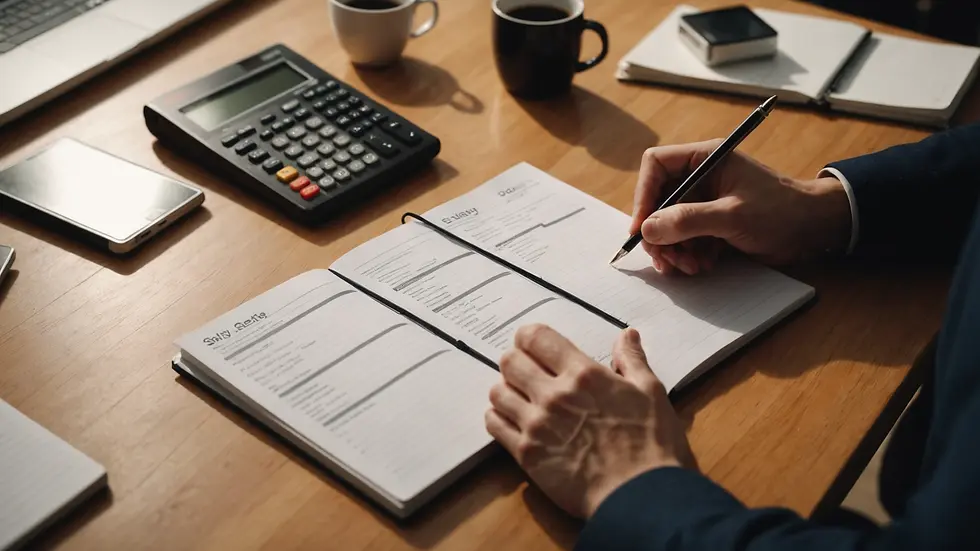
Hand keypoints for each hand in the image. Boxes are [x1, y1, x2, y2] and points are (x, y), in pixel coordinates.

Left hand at [485, 324, 694, 518]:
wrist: (642, 498)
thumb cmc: (653, 445)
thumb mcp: (651, 393)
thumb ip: (633, 360)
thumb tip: (626, 335)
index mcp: (583, 375)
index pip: (536, 338)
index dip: (529, 336)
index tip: (533, 344)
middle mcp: (553, 395)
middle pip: (510, 362)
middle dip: (516, 361)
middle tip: (527, 372)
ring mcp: (536, 425)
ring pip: (497, 392)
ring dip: (506, 390)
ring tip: (520, 398)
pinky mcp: (526, 455)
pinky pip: (494, 425)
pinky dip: (498, 418)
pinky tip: (512, 421)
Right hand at [631, 140, 852, 274]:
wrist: (816, 230)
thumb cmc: (782, 211)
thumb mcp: (733, 215)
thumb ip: (688, 220)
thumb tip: (648, 230)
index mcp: (705, 159)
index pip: (656, 166)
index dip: (643, 195)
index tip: (641, 228)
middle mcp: (701, 177)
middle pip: (658, 200)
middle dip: (658, 232)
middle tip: (665, 258)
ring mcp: (706, 201)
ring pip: (669, 223)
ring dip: (673, 248)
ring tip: (688, 266)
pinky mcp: (712, 223)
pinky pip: (685, 238)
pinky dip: (687, 254)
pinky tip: (702, 265)